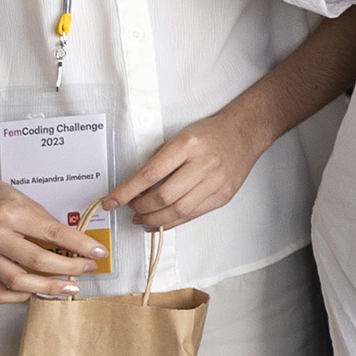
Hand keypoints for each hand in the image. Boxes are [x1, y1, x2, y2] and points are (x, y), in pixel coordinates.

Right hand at [0, 174, 100, 304]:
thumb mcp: (27, 203)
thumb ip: (48, 225)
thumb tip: (77, 247)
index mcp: (9, 214)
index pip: (52, 233)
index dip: (80, 245)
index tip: (98, 252)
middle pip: (36, 261)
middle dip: (68, 268)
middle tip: (86, 270)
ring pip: (17, 281)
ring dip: (47, 289)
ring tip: (68, 288)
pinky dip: (19, 296)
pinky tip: (35, 291)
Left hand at [103, 110, 266, 231]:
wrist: (245, 133)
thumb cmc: (210, 133)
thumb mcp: (180, 137)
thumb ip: (160, 161)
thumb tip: (137, 188)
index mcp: (187, 145)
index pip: (149, 174)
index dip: (126, 192)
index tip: (111, 201)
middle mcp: (203, 164)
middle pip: (163, 197)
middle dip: (140, 209)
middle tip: (130, 209)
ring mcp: (216, 182)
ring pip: (178, 211)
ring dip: (154, 220)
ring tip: (142, 220)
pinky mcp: (223, 196)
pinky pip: (193, 215)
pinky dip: (173, 222)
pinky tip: (162, 222)